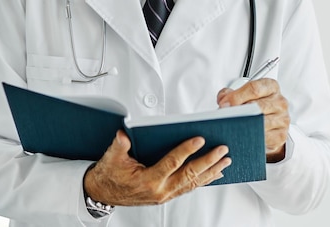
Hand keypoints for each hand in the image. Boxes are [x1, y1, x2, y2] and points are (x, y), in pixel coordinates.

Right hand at [83, 130, 230, 205]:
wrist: (103, 193)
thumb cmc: (110, 174)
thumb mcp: (111, 158)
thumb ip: (119, 146)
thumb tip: (124, 135)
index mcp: (148, 180)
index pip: (171, 163)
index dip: (186, 150)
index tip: (200, 139)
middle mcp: (160, 190)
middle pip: (189, 175)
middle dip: (208, 161)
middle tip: (222, 150)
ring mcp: (165, 195)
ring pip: (193, 183)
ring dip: (211, 171)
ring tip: (225, 161)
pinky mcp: (167, 195)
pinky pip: (189, 187)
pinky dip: (203, 180)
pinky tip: (214, 173)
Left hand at [217, 78, 289, 162]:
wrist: (270, 120)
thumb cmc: (255, 104)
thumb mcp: (243, 93)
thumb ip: (230, 93)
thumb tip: (223, 102)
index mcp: (271, 87)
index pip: (254, 88)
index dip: (237, 96)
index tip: (224, 104)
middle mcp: (280, 102)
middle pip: (257, 106)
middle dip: (238, 112)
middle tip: (225, 117)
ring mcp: (282, 119)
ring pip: (261, 123)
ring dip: (244, 126)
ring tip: (231, 126)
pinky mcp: (281, 136)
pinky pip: (265, 138)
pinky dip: (252, 138)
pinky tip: (243, 136)